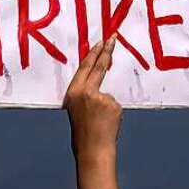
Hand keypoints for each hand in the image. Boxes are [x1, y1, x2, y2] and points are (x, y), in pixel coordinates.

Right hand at [65, 36, 122, 165]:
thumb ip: (85, 95)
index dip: (94, 53)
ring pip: (108, 95)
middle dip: (107, 50)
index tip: (101, 41)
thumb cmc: (83, 132)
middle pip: (99, 66)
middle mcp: (86, 92)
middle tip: (113, 37)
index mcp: (73, 93)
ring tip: (100, 122)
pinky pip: (115, 104)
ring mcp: (101, 97)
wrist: (93, 150)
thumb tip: (98, 87)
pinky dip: (113, 113)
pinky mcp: (113, 104)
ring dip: (107, 107)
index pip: (85, 67)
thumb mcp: (77, 109)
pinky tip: (107, 123)